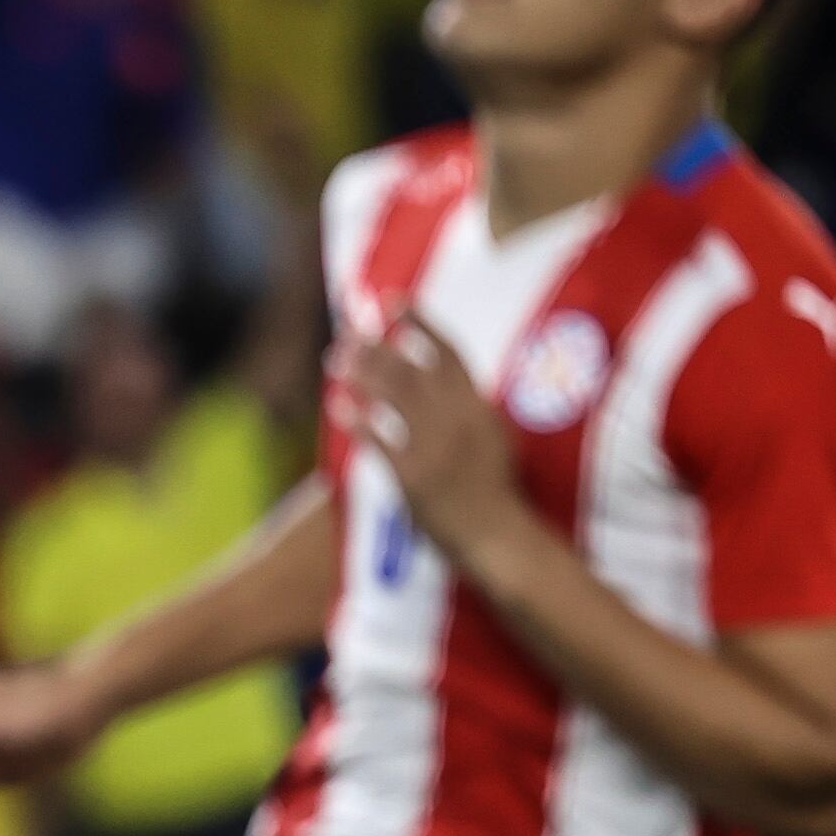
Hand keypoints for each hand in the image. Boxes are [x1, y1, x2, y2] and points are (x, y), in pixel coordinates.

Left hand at [339, 314, 523, 567]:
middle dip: (376, 346)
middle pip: (410, 368)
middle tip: (349, 333)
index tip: (392, 300)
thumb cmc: (498, 491)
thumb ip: (470, 408)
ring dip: (361, 373)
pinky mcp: (413, 475)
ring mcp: (434, 445)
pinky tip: (338, 404)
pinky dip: (356, 419)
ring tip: (336, 359)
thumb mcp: (494, 437)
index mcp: (479, 405)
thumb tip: (449, 381)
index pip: (447, 351)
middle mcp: (457, 418)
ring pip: (392, 396)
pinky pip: (377, 439)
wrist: (499, 534)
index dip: (418, 322)